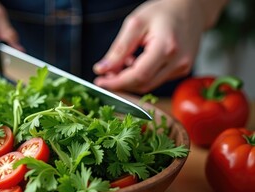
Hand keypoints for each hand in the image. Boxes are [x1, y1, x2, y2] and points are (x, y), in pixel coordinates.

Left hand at [92, 0, 219, 93]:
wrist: (191, 8)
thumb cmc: (163, 11)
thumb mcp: (135, 24)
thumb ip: (118, 49)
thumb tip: (102, 69)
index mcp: (166, 47)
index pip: (138, 75)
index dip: (117, 82)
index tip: (100, 81)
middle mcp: (178, 62)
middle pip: (143, 84)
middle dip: (121, 83)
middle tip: (106, 75)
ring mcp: (182, 68)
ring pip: (149, 85)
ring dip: (130, 80)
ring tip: (122, 64)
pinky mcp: (182, 70)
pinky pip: (157, 80)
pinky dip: (142, 76)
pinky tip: (136, 62)